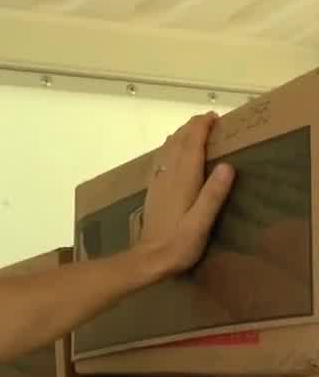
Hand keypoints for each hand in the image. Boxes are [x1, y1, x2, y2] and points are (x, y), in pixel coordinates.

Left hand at [136, 111, 235, 276]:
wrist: (148, 259)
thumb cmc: (179, 244)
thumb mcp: (201, 222)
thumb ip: (213, 194)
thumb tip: (228, 165)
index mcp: (183, 181)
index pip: (191, 145)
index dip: (201, 128)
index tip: (214, 117)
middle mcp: (168, 177)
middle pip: (178, 143)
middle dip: (192, 127)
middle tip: (209, 120)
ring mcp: (158, 183)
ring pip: (167, 150)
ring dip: (180, 136)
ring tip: (194, 130)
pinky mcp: (154, 192)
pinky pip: (160, 162)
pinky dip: (169, 150)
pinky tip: (171, 154)